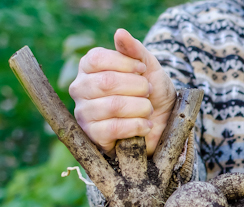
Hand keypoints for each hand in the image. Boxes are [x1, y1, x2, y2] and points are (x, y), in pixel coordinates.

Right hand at [69, 29, 176, 154]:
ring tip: (148, 109)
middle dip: (138, 87)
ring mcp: (84, 113)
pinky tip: (146, 125)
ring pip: (113, 106)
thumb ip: (134, 49)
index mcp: (88, 68)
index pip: (97, 59)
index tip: (143, 69)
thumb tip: (120, 32)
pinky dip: (137, 126)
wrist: (163, 123)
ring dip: (141, 107)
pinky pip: (113, 128)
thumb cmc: (152, 92)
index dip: (125, 63)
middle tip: (148, 92)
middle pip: (107, 82)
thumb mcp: (148, 66)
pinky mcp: (93, 136)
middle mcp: (80, 89)